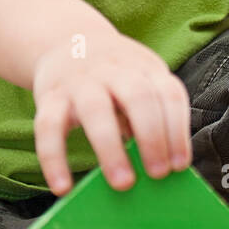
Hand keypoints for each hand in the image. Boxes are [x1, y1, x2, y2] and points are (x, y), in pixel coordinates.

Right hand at [32, 28, 192, 194]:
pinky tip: (63, 187)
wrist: (69, 41)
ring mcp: (80, 81)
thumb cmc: (115, 75)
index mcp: (144, 67)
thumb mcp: (140, 81)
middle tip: (158, 174)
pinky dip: (54, 160)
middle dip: (152, 138)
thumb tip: (160, 166)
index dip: (177, 130)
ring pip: (95, 110)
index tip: (180, 165)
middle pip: (138, 97)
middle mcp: (114, 70)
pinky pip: (48, 127)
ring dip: (111, 150)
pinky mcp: (49, 96)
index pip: (168, 94)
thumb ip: (151, 115)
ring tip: (123, 183)